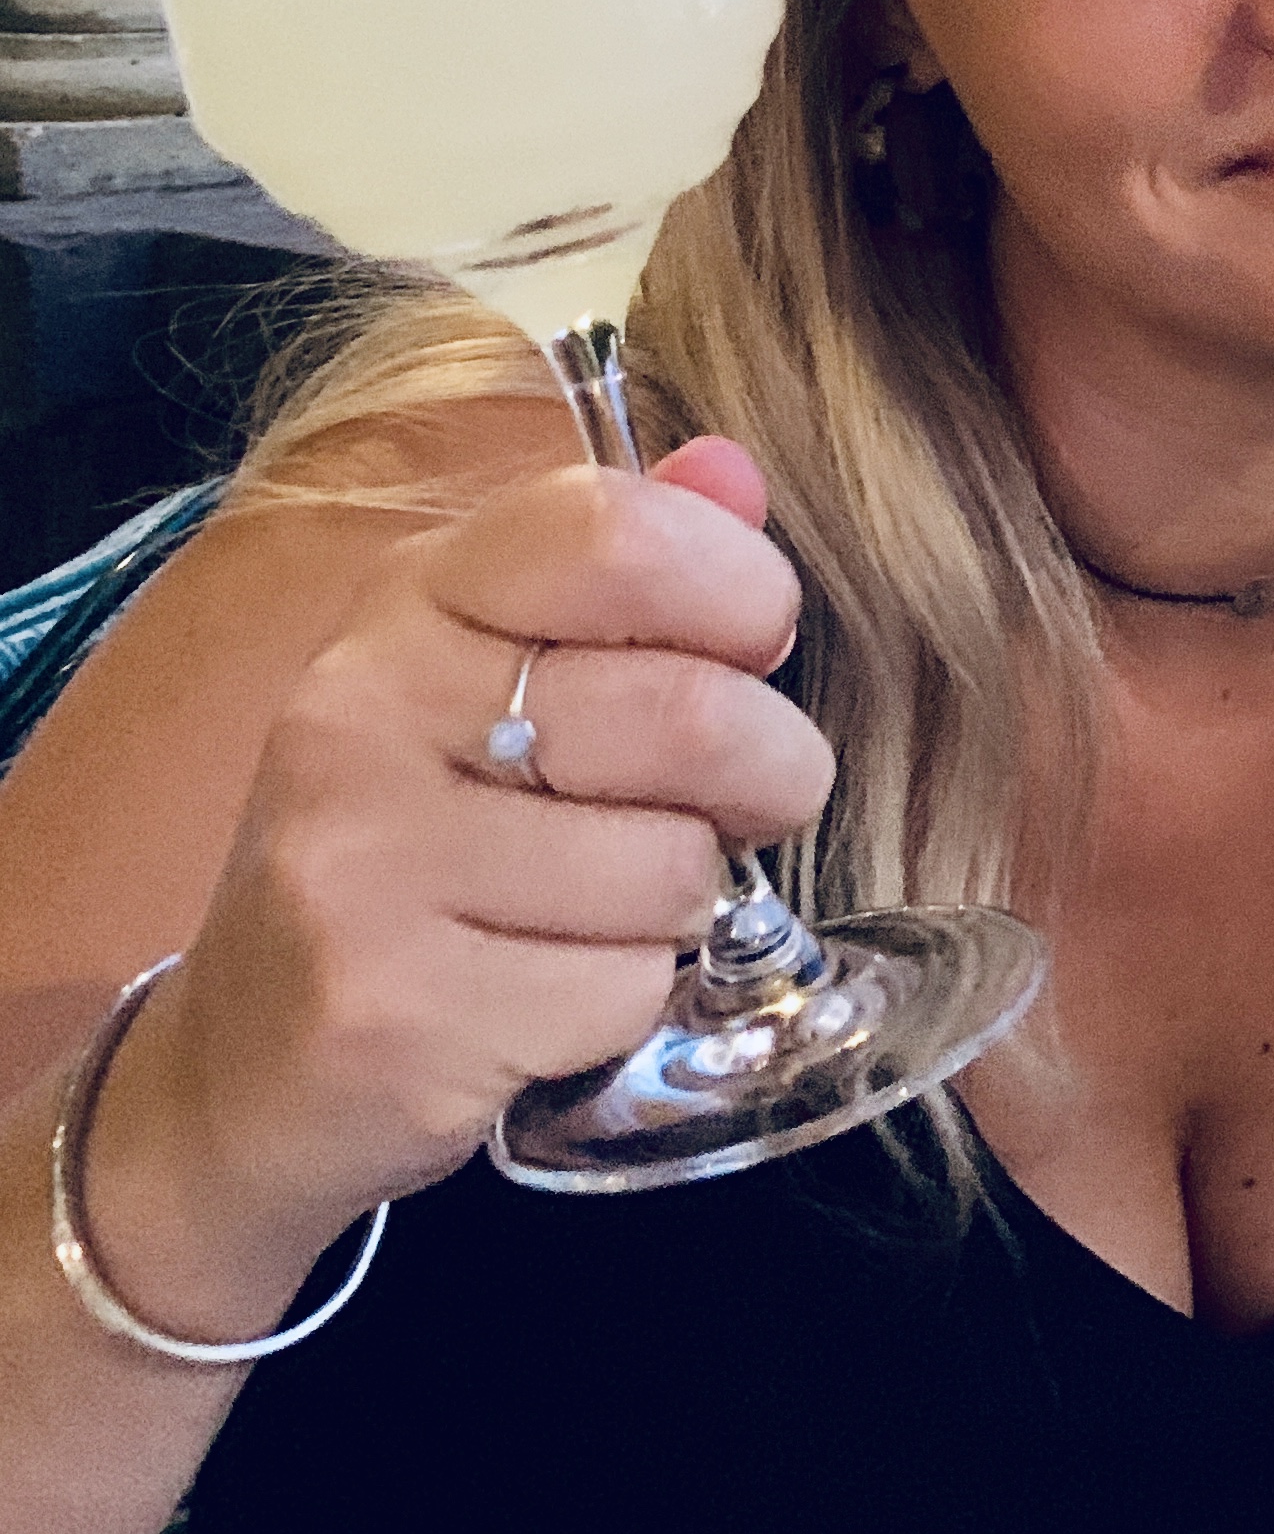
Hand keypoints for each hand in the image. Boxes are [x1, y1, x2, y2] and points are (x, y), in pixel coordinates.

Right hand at [78, 439, 830, 1316]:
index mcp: (406, 604)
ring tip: (603, 908)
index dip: (738, 588)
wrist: (244, 1063)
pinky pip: (622, 991)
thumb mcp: (494, 680)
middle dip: (770, 772)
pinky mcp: (390, 1013)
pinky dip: (624, 1003)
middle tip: (743, 803)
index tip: (754, 646)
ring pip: (670, 867)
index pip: (613, 532)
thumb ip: (626, 571)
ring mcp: (361, 865)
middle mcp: (363, 712)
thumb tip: (734, 470)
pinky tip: (543, 996)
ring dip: (684, 903)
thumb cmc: (416, 845)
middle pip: (687, 713)